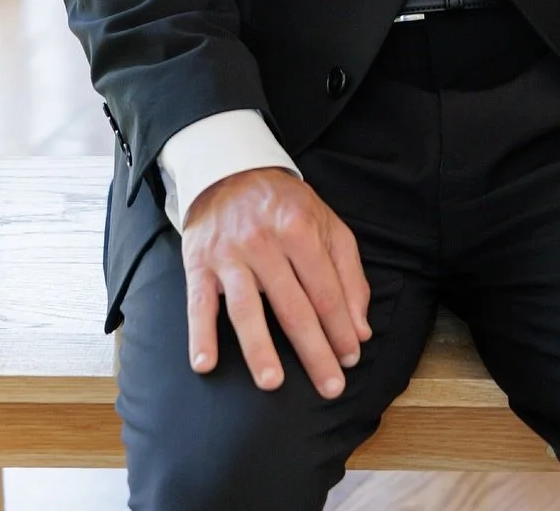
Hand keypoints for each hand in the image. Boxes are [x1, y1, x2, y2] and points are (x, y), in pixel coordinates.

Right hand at [182, 167, 371, 398]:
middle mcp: (265, 242)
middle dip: (314, 350)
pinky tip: (205, 364)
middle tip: (330, 387)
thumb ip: (348, 273)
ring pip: (246, 308)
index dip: (341, 327)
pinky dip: (200, 335)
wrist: (230, 172)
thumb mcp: (326, 225)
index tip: (351, 358)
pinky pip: (198, 304)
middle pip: (293, 305)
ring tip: (273, 383)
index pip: (326, 289)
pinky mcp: (198, 265)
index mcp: (301, 229)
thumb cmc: (285, 206)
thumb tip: (360, 328)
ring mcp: (230, 255)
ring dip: (259, 348)